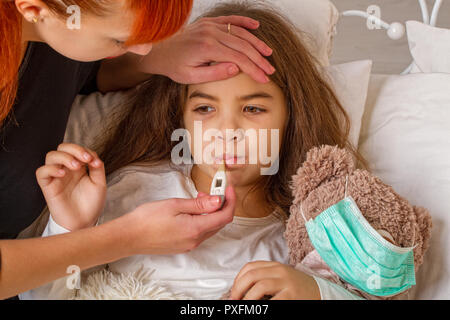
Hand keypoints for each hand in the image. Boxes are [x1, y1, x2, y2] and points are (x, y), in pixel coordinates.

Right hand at [36, 143, 105, 230]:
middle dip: (74, 149)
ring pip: (51, 156)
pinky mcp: (48, 186)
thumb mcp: (99, 184)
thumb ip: (97, 168)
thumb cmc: (91, 204)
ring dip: (64, 157)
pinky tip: (62, 174)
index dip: (85, 151)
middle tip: (85, 159)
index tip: (95, 162)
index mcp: (79, 166)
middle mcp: (67, 169)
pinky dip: (51, 169)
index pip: (77, 149)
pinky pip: (41, 172)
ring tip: (76, 167)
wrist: (84, 222)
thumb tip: (93, 157)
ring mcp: (57, 176)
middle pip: (62, 148)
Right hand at [123, 186, 235, 254]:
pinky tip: (191, 211)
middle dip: (220, 205)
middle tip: (213, 189)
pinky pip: (200, 233)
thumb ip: (199, 204)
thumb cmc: (147, 219)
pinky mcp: (182, 246)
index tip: (228, 188)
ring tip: (198, 198)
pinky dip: (201, 220)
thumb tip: (218, 201)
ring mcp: (189, 245)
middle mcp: (195, 240)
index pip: (225, 216)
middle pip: (219, 222)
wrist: (128, 237)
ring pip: (210, 228)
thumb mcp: (175, 205)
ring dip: (210, 212)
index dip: (230, 201)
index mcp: (196, 229)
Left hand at [141, 15, 274, 83]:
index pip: (238, 58)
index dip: (253, 69)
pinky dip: (244, 22)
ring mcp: (210, 25)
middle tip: (270, 70)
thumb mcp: (191, 77)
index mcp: (207, 47)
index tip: (264, 78)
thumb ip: (214, 73)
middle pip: (243, 45)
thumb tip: (236, 68)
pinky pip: (231, 20)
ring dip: (256, 43)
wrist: (160, 50)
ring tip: (268, 54)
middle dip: (259, 59)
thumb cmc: (174, 66)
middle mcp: (211, 33)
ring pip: (240, 32)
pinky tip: (256, 26)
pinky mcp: (210, 22)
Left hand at [230, 261, 320, 299]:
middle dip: (238, 289)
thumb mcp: (280, 278)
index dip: (237, 280)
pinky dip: (262, 307)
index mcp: (275, 266)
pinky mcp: (292, 295)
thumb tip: (240, 291)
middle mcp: (280, 271)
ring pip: (259, 286)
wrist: (320, 293)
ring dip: (247, 299)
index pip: (250, 267)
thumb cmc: (297, 289)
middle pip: (251, 275)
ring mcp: (287, 282)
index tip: (233, 293)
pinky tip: (259, 310)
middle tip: (234, 302)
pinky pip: (273, 301)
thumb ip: (264, 278)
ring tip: (244, 308)